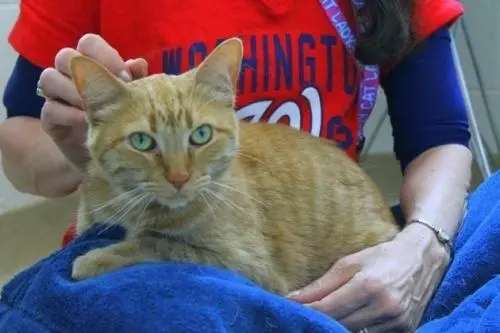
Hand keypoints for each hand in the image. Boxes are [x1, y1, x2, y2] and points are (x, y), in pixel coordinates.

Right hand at [38, 34, 148, 170]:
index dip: (104, 55)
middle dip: (87, 70)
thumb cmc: (125, 121)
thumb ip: (136, 81)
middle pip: (64, 56)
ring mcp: (57, 97)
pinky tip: (86, 121)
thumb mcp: (135, 100)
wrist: (112, 156)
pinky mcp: (50, 121)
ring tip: (95, 106)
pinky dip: (68, 113)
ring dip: (73, 90)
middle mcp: (70, 76)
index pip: (89, 43)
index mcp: (92, 65)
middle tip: (110, 90)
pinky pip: (50, 109)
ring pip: (49, 78)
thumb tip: (136, 63)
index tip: (125, 76)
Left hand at [288, 224, 449, 331]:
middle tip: (303, 316)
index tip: (289, 309)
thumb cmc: (381, 257)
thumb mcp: (349, 263)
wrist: (422, 260)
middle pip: (339, 324)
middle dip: (319, 320)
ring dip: (336, 327)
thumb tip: (293, 300)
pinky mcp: (406, 330)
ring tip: (325, 318)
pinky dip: (356, 331)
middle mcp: (385, 306)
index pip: (327, 308)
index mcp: (368, 285)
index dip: (306, 311)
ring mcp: (397, 322)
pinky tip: (347, 322)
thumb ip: (321, 285)